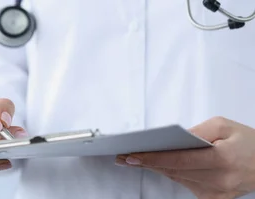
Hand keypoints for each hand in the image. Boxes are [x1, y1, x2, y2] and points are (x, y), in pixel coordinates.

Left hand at [116, 117, 254, 198]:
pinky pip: (186, 185)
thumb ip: (198, 130)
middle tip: (124, 157)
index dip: (153, 158)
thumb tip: (173, 138)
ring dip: (157, 169)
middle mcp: (219, 179)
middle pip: (174, 171)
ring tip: (135, 160)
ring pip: (177, 179)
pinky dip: (173, 174)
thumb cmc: (248, 142)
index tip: (132, 156)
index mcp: (222, 159)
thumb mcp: (224, 126)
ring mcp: (216, 192)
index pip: (178, 160)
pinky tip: (159, 166)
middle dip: (148, 163)